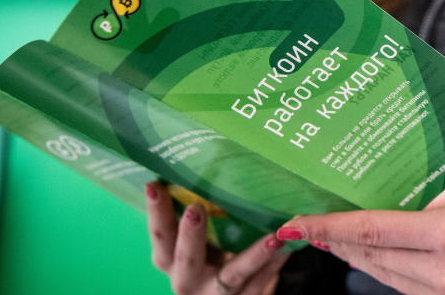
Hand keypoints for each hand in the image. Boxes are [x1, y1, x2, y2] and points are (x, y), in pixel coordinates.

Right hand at [146, 182, 290, 294]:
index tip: (154, 185)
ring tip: (273, 236)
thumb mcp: (198, 242)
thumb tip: (206, 163)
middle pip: (185, 260)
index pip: (160, 237)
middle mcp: (188, 280)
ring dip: (252, 255)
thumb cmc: (208, 258)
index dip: (156, 213)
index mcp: (172, 261)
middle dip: (190, 236)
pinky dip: (276, 263)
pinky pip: (261, 282)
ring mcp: (216, 294)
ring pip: (233, 275)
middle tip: (196, 209)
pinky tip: (290, 246)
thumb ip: (198, 216)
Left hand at [278, 170, 444, 294]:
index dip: (329, 229)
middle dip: (335, 243)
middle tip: (308, 225)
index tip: (297, 223)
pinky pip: (410, 290)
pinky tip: (374, 255)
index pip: (373, 232)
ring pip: (386, 279)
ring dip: (356, 259)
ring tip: (333, 238)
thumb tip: (394, 206)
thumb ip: (433, 197)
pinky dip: (386, 271)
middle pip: (372, 259)